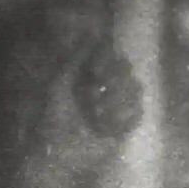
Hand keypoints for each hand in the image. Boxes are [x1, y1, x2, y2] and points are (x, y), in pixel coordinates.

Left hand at [37, 38, 143, 167]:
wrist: (57, 155)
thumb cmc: (51, 119)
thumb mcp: (59, 83)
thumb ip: (76, 57)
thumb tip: (93, 32)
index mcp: (91, 75)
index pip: (111, 56)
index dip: (107, 60)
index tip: (96, 71)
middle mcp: (106, 89)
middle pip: (126, 71)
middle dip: (111, 83)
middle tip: (91, 99)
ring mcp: (118, 108)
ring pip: (135, 91)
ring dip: (114, 102)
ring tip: (95, 117)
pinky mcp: (124, 129)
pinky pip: (137, 116)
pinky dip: (121, 120)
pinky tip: (104, 128)